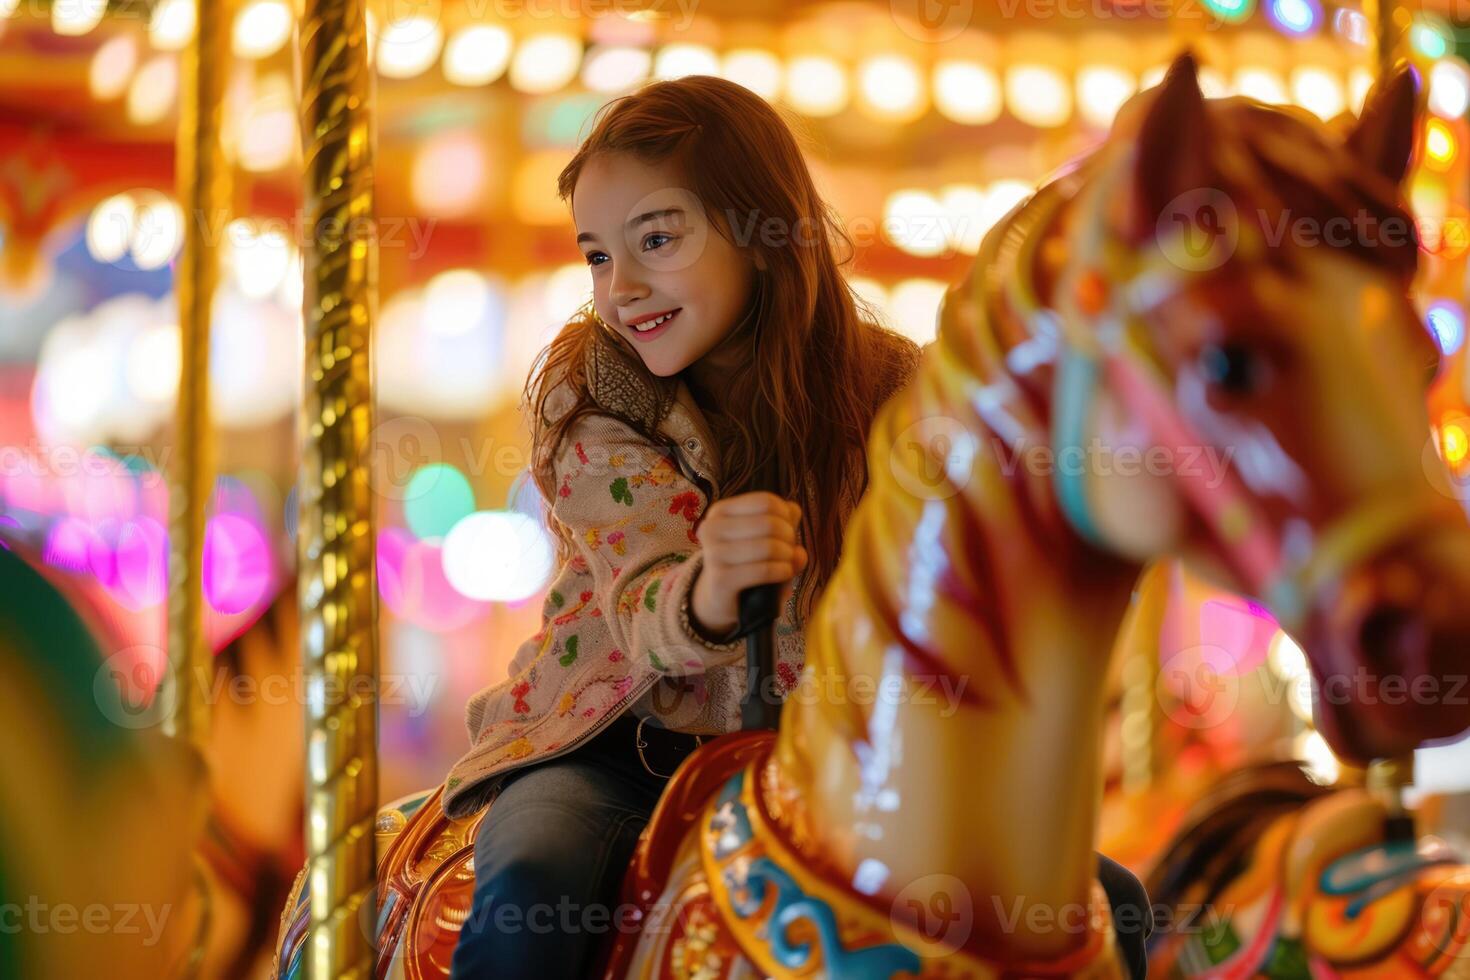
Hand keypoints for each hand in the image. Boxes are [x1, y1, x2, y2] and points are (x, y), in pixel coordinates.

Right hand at [689, 492, 807, 637]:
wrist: (718, 597)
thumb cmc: (745, 562)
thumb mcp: (765, 538)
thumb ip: (784, 522)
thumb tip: (795, 511)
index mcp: (720, 511)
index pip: (765, 501)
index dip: (786, 515)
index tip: (789, 529)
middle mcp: (712, 528)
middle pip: (769, 523)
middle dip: (789, 538)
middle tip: (789, 551)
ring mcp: (713, 554)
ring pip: (768, 547)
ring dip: (787, 557)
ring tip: (787, 564)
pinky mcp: (721, 579)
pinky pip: (764, 571)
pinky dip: (782, 572)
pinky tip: (784, 574)